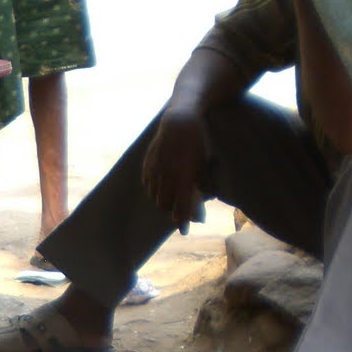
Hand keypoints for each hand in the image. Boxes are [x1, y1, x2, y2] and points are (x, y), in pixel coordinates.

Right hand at [141, 107, 209, 233]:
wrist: (180, 120)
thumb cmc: (197, 142)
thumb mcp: (204, 163)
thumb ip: (202, 184)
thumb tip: (203, 203)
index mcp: (183, 174)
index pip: (181, 203)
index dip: (182, 219)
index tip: (184, 231)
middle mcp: (166, 174)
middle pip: (165, 203)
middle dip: (173, 209)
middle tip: (181, 209)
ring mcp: (154, 169)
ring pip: (155, 196)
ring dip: (164, 200)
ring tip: (172, 196)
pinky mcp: (147, 164)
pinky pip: (148, 185)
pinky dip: (154, 189)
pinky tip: (161, 185)